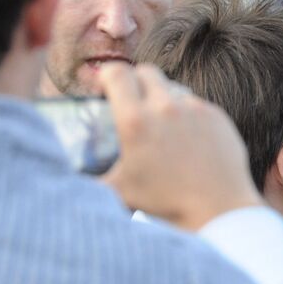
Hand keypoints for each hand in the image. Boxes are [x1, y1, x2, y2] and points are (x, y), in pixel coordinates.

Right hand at [99, 63, 261, 231]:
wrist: (217, 210)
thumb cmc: (166, 204)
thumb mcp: (119, 191)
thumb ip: (90, 180)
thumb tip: (64, 180)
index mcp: (135, 121)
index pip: (116, 73)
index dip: (108, 76)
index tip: (106, 88)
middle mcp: (165, 107)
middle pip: (146, 72)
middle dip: (136, 82)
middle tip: (133, 102)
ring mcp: (195, 109)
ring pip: (173, 89)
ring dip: (163, 99)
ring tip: (161, 125)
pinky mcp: (217, 117)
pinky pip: (197, 105)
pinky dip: (188, 115)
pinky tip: (187, 138)